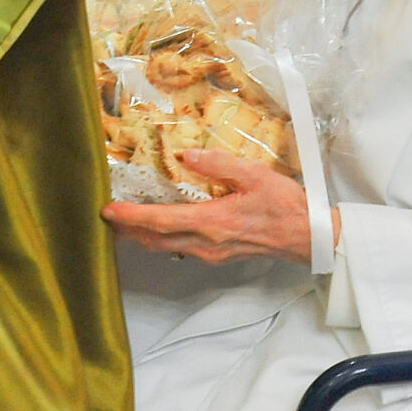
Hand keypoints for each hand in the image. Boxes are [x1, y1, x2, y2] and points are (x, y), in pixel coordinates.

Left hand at [103, 152, 321, 265]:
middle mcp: (206, 243)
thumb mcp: (254, 175)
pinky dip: (161, 239)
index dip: (132, 216)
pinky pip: (180, 248)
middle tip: (105, 218)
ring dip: (142, 236)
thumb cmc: (284, 206)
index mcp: (212, 222)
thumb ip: (219, 164)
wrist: (306, 236)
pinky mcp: (217, 254)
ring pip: (166, 247)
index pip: (161, 221)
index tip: (109, 210)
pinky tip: (158, 228)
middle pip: (155, 240)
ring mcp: (211, 252)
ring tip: (123, 224)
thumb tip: (187, 156)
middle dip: (127, 230)